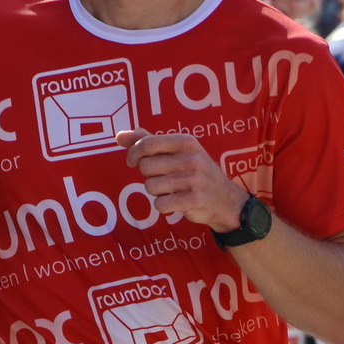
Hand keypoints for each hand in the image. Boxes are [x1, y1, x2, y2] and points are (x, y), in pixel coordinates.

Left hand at [117, 129, 246, 231]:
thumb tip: (119, 136)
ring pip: (151, 187)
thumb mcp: (177, 151)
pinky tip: (174, 202)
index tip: (133, 161)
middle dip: (148, 176)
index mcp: (186, 142)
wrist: (225, 200)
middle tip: (162, 178)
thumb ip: (147, 142)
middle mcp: (191, 159)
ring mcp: (194, 180)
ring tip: (171, 190)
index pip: (147, 144)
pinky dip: (162, 206)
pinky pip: (160, 204)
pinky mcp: (194, 200)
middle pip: (145, 167)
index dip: (133, 153)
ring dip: (156, 192)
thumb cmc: (195, 173)